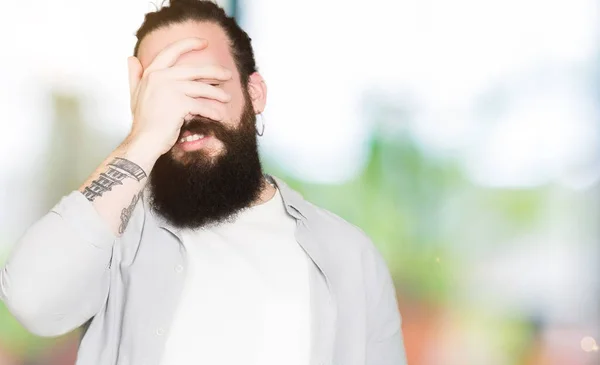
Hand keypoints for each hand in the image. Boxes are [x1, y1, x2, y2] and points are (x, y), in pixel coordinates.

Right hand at [126, 37, 232, 155]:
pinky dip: (212, 111)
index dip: (189, 44)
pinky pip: (202, 106)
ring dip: (217, 94)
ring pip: (202, 88)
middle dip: (214, 71)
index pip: (171, 51)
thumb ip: (135, 75)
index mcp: (152, 72)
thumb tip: (131, 59)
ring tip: (227, 98)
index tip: (204, 42)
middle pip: (195, 70)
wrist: (143, 141)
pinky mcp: (179, 104)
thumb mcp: (135, 94)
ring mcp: (170, 89)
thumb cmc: (142, 121)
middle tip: (227, 74)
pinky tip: (219, 115)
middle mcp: (161, 77)